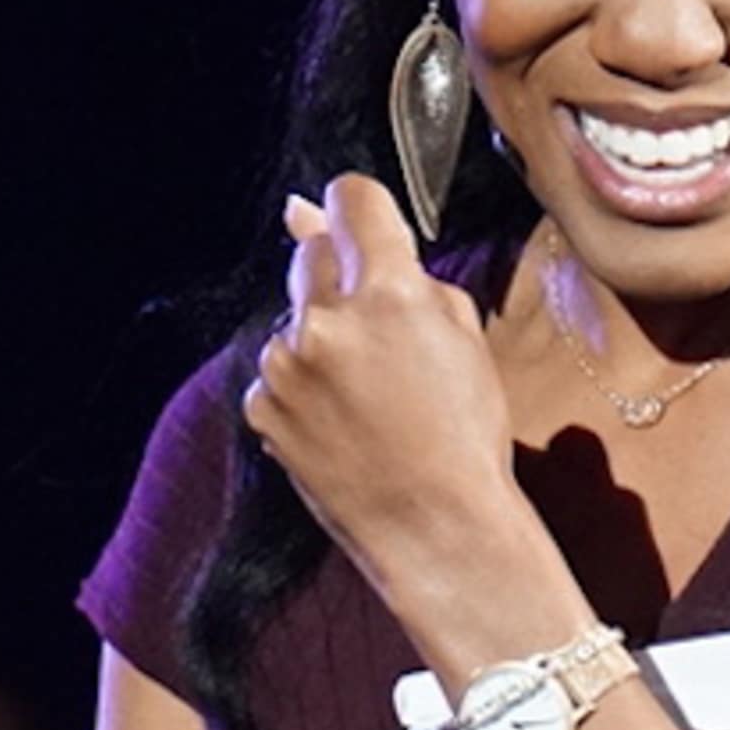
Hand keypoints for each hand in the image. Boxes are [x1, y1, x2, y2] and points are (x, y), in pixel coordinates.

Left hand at [243, 175, 534, 609]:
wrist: (437, 530)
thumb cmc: (465, 440)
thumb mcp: (464, 340)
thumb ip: (407, 272)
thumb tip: (315, 214)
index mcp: (389, 293)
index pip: (350, 199)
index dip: (363, 215)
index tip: (371, 236)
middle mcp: (326, 321)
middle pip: (313, 253)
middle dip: (342, 280)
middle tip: (382, 337)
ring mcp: (286, 365)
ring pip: (294, 317)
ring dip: (323, 339)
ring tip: (369, 397)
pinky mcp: (263, 406)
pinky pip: (277, 371)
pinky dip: (304, 387)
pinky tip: (344, 422)